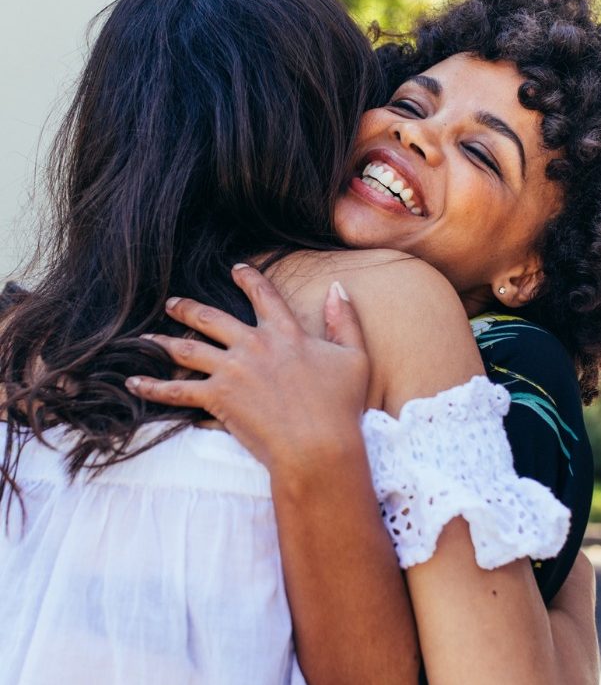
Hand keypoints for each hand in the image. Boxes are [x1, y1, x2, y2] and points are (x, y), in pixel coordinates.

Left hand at [126, 264, 369, 472]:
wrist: (318, 444)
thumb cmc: (341, 405)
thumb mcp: (354, 357)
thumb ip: (344, 320)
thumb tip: (337, 288)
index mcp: (286, 333)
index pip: (263, 295)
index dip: (249, 279)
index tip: (236, 269)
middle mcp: (254, 344)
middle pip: (212, 318)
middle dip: (189, 308)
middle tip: (173, 303)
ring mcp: (232, 370)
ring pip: (187, 349)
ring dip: (163, 342)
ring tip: (146, 338)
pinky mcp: (217, 397)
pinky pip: (176, 390)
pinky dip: (152, 387)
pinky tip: (133, 384)